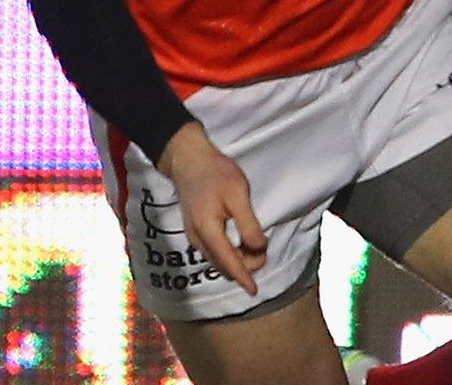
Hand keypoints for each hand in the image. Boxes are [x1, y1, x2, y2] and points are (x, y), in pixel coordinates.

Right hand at [155, 123, 268, 296]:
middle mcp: (197, 238)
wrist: (188, 160)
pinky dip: (228, 254)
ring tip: (255, 247)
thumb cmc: (215, 173)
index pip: (228, 261)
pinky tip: (240, 244)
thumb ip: (248, 223)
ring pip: (217, 261)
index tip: (254, 291)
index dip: (243, 277)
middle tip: (264, 251)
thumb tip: (258, 248)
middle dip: (244, 267)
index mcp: (207, 229)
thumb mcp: (238, 194)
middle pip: (222, 265)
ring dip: (236, 261)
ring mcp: (193, 236)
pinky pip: (212, 252)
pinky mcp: (194, 231)